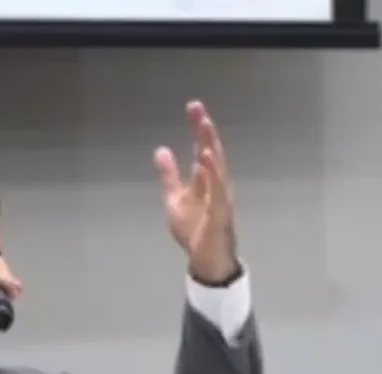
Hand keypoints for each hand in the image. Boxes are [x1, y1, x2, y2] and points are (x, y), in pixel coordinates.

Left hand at [153, 100, 239, 283]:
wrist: (205, 260)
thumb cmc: (194, 230)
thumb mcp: (174, 199)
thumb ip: (169, 175)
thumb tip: (161, 150)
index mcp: (204, 180)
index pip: (202, 148)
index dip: (198, 128)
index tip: (193, 106)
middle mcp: (216, 184)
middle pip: (211, 152)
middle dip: (205, 131)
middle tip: (198, 108)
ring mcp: (220, 198)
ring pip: (218, 168)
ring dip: (211, 147)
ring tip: (205, 126)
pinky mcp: (220, 214)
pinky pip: (218, 192)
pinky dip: (214, 176)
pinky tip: (208, 160)